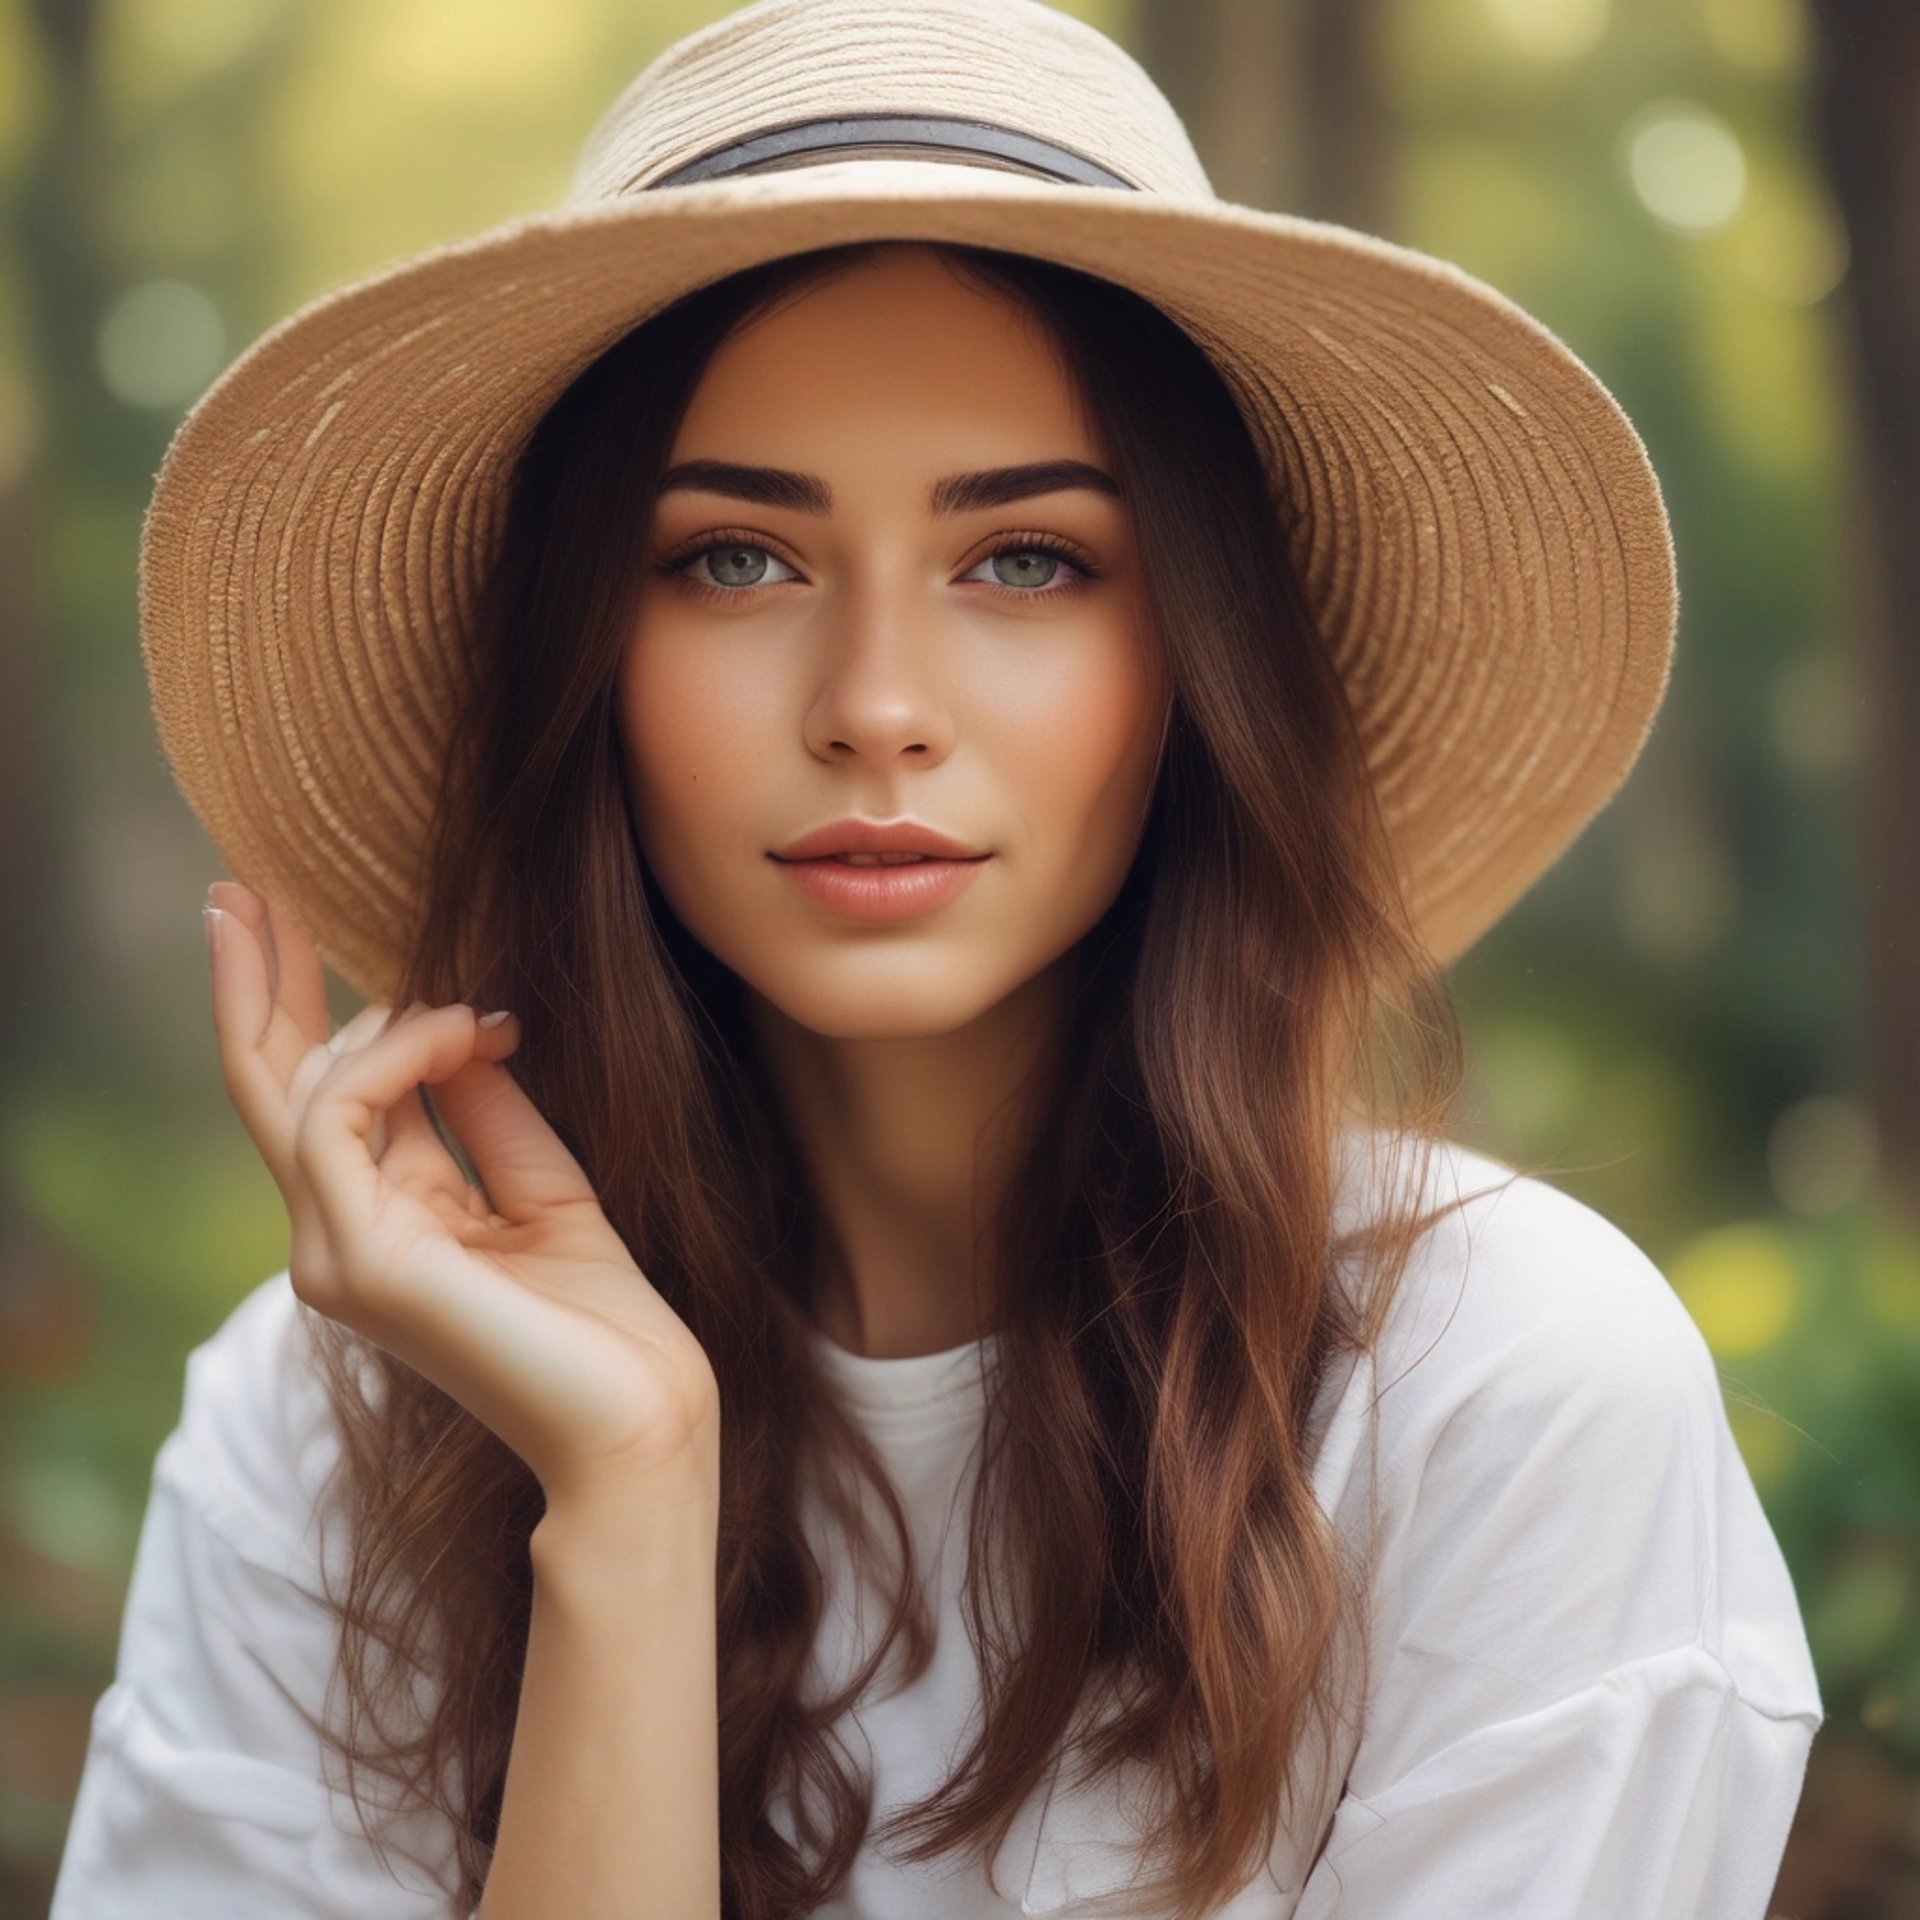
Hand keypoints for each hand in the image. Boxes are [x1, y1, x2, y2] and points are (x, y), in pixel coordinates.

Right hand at [203, 880, 718, 1508]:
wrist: (642, 1416)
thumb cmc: (604, 1318)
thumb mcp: (544, 1185)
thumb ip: (487, 1110)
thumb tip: (462, 1023)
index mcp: (379, 1225)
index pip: (311, 1103)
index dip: (291, 1010)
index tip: (284, 920)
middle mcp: (336, 1240)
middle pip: (266, 1090)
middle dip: (258, 984)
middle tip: (244, 889)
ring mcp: (336, 1256)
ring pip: (304, 1090)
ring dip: (384, 1019)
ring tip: (474, 1008)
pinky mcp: (363, 1259)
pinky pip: (344, 1114)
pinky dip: (402, 1052)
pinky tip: (470, 1027)